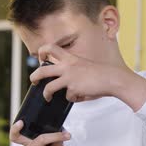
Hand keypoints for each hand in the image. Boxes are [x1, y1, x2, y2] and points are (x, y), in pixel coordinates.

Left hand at [31, 43, 145, 110]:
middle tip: (33, 81)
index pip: (51, 47)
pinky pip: (68, 96)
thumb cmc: (100, 73)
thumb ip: (73, 71)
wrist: (112, 78)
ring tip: (47, 97)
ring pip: (48, 87)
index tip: (41, 58)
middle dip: (34, 77)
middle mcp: (67, 66)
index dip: (42, 51)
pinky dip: (73, 98)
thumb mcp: (84, 66)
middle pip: (42, 70)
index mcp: (70, 58)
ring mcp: (69, 77)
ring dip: (46, 93)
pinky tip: (80, 97)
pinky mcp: (73, 88)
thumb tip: (66, 83)